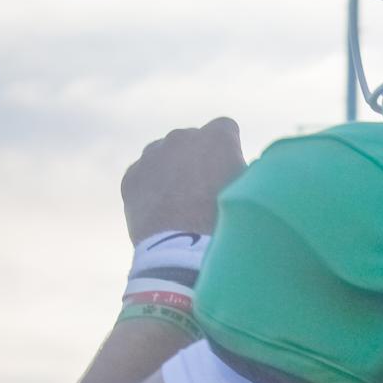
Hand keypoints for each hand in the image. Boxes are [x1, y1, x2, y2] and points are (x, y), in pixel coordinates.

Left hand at [121, 118, 245, 243]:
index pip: (226, 129)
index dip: (229, 150)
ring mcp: (153, 154)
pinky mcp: (132, 175)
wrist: (185, 253)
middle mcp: (182, 136)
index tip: (229, 170)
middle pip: (192, 140)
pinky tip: (162, 211)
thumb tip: (245, 169)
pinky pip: (144, 175)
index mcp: (217, 136)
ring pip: (164, 155)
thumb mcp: (250, 193)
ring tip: (180, 203)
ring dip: (172, 170)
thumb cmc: (227, 224)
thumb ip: (246, 171)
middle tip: (204, 192)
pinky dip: (151, 188)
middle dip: (198, 158)